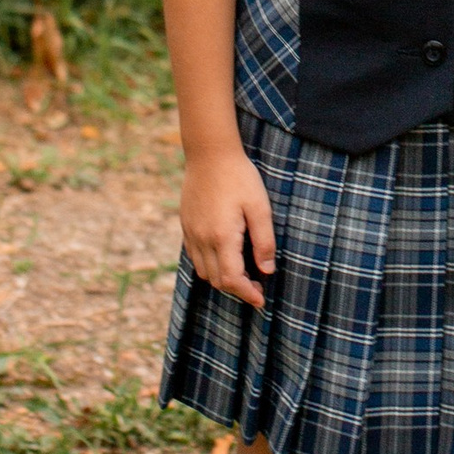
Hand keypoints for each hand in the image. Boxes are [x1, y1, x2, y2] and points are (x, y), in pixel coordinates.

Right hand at [182, 147, 276, 308]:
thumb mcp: (260, 207)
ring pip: (203, 271)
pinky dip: (209, 265)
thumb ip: (264, 241)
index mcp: (222, 237)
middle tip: (257, 287)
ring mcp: (191, 233)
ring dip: (222, 279)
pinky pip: (194, 256)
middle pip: (217, 280)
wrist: (209, 153)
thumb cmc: (239, 177)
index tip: (261, 300)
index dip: (247, 294)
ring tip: (243, 274)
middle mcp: (203, 239)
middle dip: (237, 290)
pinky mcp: (186, 225)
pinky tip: (224, 256)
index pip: (232, 279)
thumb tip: (267, 270)